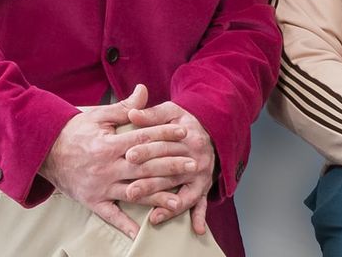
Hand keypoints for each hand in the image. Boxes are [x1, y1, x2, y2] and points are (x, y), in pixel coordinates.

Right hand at [39, 85, 196, 238]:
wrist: (43, 151)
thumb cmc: (73, 131)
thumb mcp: (98, 116)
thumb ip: (123, 107)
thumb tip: (144, 90)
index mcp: (109, 144)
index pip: (143, 138)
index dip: (164, 135)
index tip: (184, 133)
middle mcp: (106, 166)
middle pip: (144, 166)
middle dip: (170, 165)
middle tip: (193, 164)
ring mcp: (100, 186)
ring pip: (133, 192)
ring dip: (156, 197)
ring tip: (178, 200)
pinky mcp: (92, 201)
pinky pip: (110, 216)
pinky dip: (125, 225)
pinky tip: (141, 232)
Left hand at [125, 100, 215, 234]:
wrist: (213, 130)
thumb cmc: (185, 123)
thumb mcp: (171, 112)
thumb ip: (151, 115)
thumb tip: (132, 113)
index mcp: (186, 136)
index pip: (163, 144)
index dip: (146, 149)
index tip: (128, 155)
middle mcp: (196, 157)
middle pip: (170, 170)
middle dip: (151, 181)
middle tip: (131, 191)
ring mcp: (202, 174)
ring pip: (183, 190)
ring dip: (168, 203)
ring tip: (152, 214)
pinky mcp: (205, 186)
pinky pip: (202, 203)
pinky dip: (199, 216)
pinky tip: (194, 229)